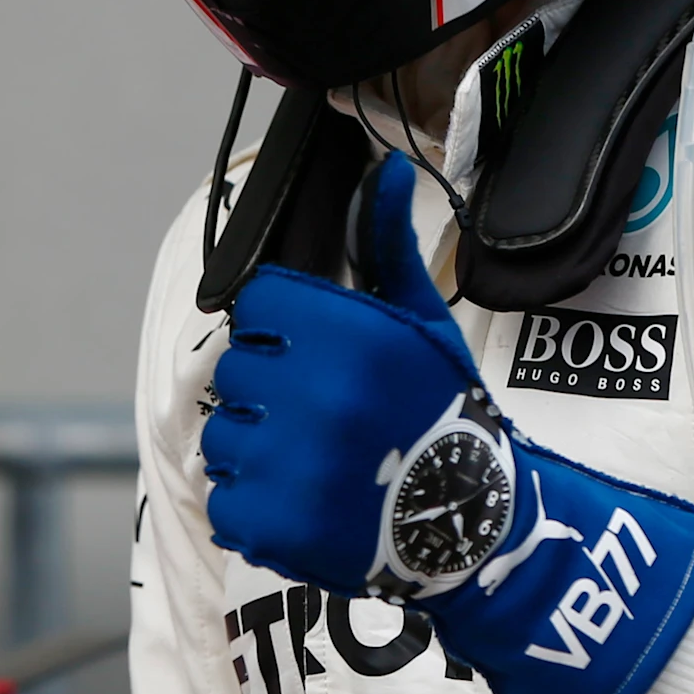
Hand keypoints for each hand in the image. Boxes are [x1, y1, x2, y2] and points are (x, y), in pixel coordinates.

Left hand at [201, 154, 693, 693]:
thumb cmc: (444, 414)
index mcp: (351, 335)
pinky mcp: (273, 523)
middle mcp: (318, 395)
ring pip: (221, 436)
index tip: (316, 357)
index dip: (283, 329)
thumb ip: (389, 245)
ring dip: (256, 450)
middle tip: (322, 417)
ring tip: (316, 462)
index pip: (258, 304)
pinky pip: (224, 499)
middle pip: (235, 369)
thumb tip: (388, 168)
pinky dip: (254, 506)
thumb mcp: (424, 321)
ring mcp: (291, 463)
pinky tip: (304, 502)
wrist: (472, 525)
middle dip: (269, 391)